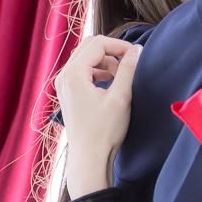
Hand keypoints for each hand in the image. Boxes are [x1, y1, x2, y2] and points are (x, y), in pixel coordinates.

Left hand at [54, 35, 142, 197]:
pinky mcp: (68, 93)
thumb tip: (137, 50)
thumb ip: (128, 69)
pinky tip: (111, 84)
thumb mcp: (121, 97)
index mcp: (74, 74)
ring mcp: (64, 84)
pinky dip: (98, 71)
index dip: (120, 45)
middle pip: (89, 47)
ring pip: (86, 58)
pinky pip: (83, 70)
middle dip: (112, 51)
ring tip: (121, 77)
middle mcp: (64, 76)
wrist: (90, 157)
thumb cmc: (105, 131)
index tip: (137, 56)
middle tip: (130, 63)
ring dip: (106, 61)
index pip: (98, 43)